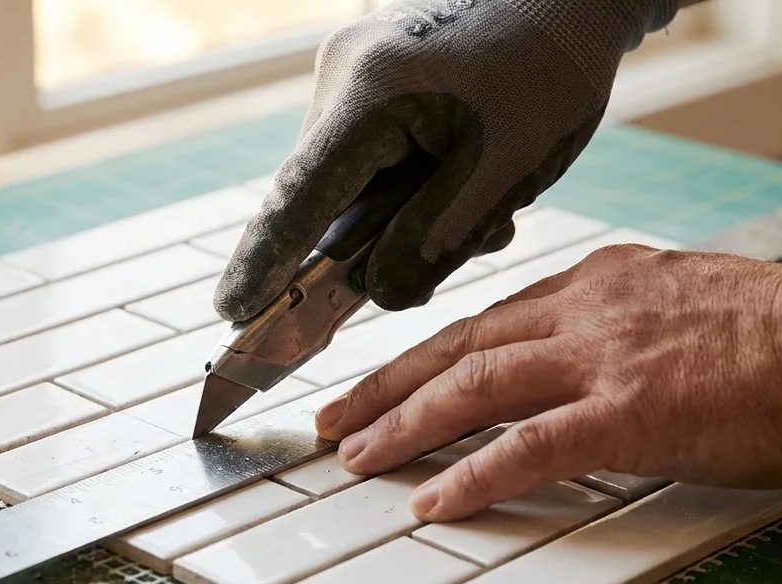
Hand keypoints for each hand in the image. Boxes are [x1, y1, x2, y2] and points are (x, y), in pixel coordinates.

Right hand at [214, 0, 679, 320]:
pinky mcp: (371, 84)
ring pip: (354, 187)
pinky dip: (415, 191)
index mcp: (372, 94)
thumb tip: (379, 293)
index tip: (233, 313)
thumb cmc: (549, 72)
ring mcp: (353, 77)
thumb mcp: (507, 170)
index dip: (265, 262)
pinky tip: (474, 183)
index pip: (300, 196)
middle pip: (327, 199)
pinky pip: (373, 162)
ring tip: (491, 205)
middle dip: (373, 246)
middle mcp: (344, 79)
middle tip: (447, 253)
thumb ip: (439, 239)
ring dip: (409, 218)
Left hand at [313, 244, 781, 521]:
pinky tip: (433, 501)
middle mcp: (587, 310)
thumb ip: (627, 327)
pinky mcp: (627, 412)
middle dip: (387, 384)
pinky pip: (525, 447)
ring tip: (357, 457)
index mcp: (602, 285)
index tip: (393, 377)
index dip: (430, 354)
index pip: (491, 319)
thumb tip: (599, 359)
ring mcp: (602, 359)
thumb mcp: (687, 306)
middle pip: (458, 345)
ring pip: (472, 386)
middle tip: (337, 417)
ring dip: (404, 423)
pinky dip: (470, 474)